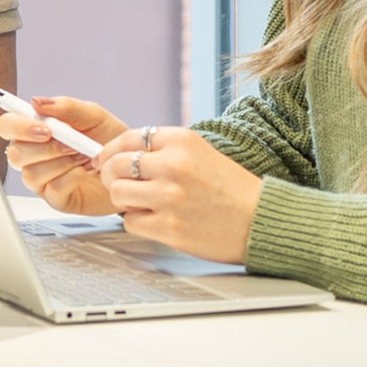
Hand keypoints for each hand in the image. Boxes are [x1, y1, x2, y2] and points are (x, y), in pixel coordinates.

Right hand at [0, 96, 128, 215]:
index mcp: (36, 130)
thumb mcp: (93, 116)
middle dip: (44, 148)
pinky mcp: (56, 199)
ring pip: (30, 174)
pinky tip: (84, 171)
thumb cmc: (109, 140)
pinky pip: (52, 190)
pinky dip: (71, 178)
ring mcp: (43, 179)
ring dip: (59, 163)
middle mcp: (34, 155)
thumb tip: (36, 102)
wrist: (132, 166)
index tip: (42, 127)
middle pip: (15, 153)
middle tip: (69, 143)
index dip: (17, 126)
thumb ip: (66, 106)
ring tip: (82, 156)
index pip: (8, 125)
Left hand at [92, 126, 262, 264]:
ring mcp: (170, 197)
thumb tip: (123, 152)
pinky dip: (137, 222)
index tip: (105, 160)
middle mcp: (173, 165)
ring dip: (124, 201)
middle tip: (119, 184)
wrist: (261, 221)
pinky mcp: (169, 227)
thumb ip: (164, 149)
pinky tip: (156, 220)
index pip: (126, 138)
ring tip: (143, 203)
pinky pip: (129, 221)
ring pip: (117, 193)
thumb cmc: (232, 189)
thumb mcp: (200, 152)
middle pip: (114, 166)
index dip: (110, 151)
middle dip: (111, 176)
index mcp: (181, 141)